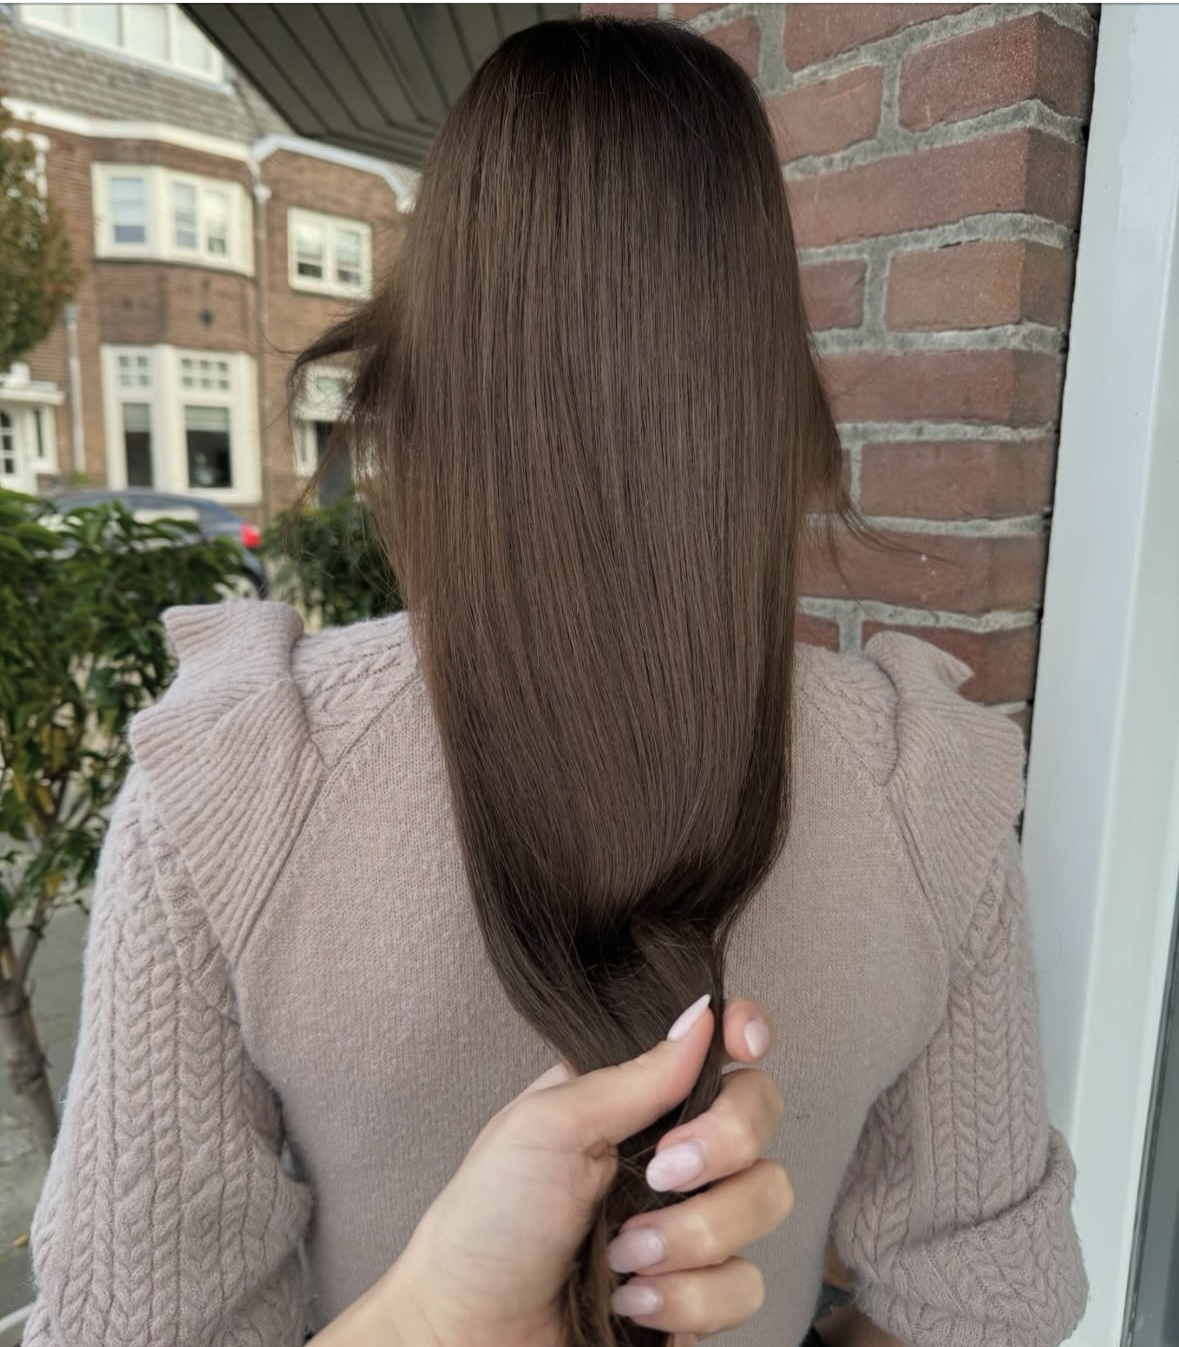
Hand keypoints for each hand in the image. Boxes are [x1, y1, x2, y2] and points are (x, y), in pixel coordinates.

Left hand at [376, 995, 790, 1346]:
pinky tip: (633, 1303)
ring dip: (693, 1235)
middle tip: (661, 1174)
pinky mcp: (701, 1294)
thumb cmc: (488, 1220)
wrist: (470, 1332)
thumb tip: (701, 1015)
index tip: (744, 1044)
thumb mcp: (548, 1127)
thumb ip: (635, 1077)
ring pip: (766, 1199)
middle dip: (723, 1143)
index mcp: (633, 1099)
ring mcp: (692, 1222)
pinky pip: (746, 1284)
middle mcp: (672, 1151)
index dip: (745, 1032)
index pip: (715, 1047)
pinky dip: (687, 1297)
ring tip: (625, 1258)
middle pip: (759, 1115)